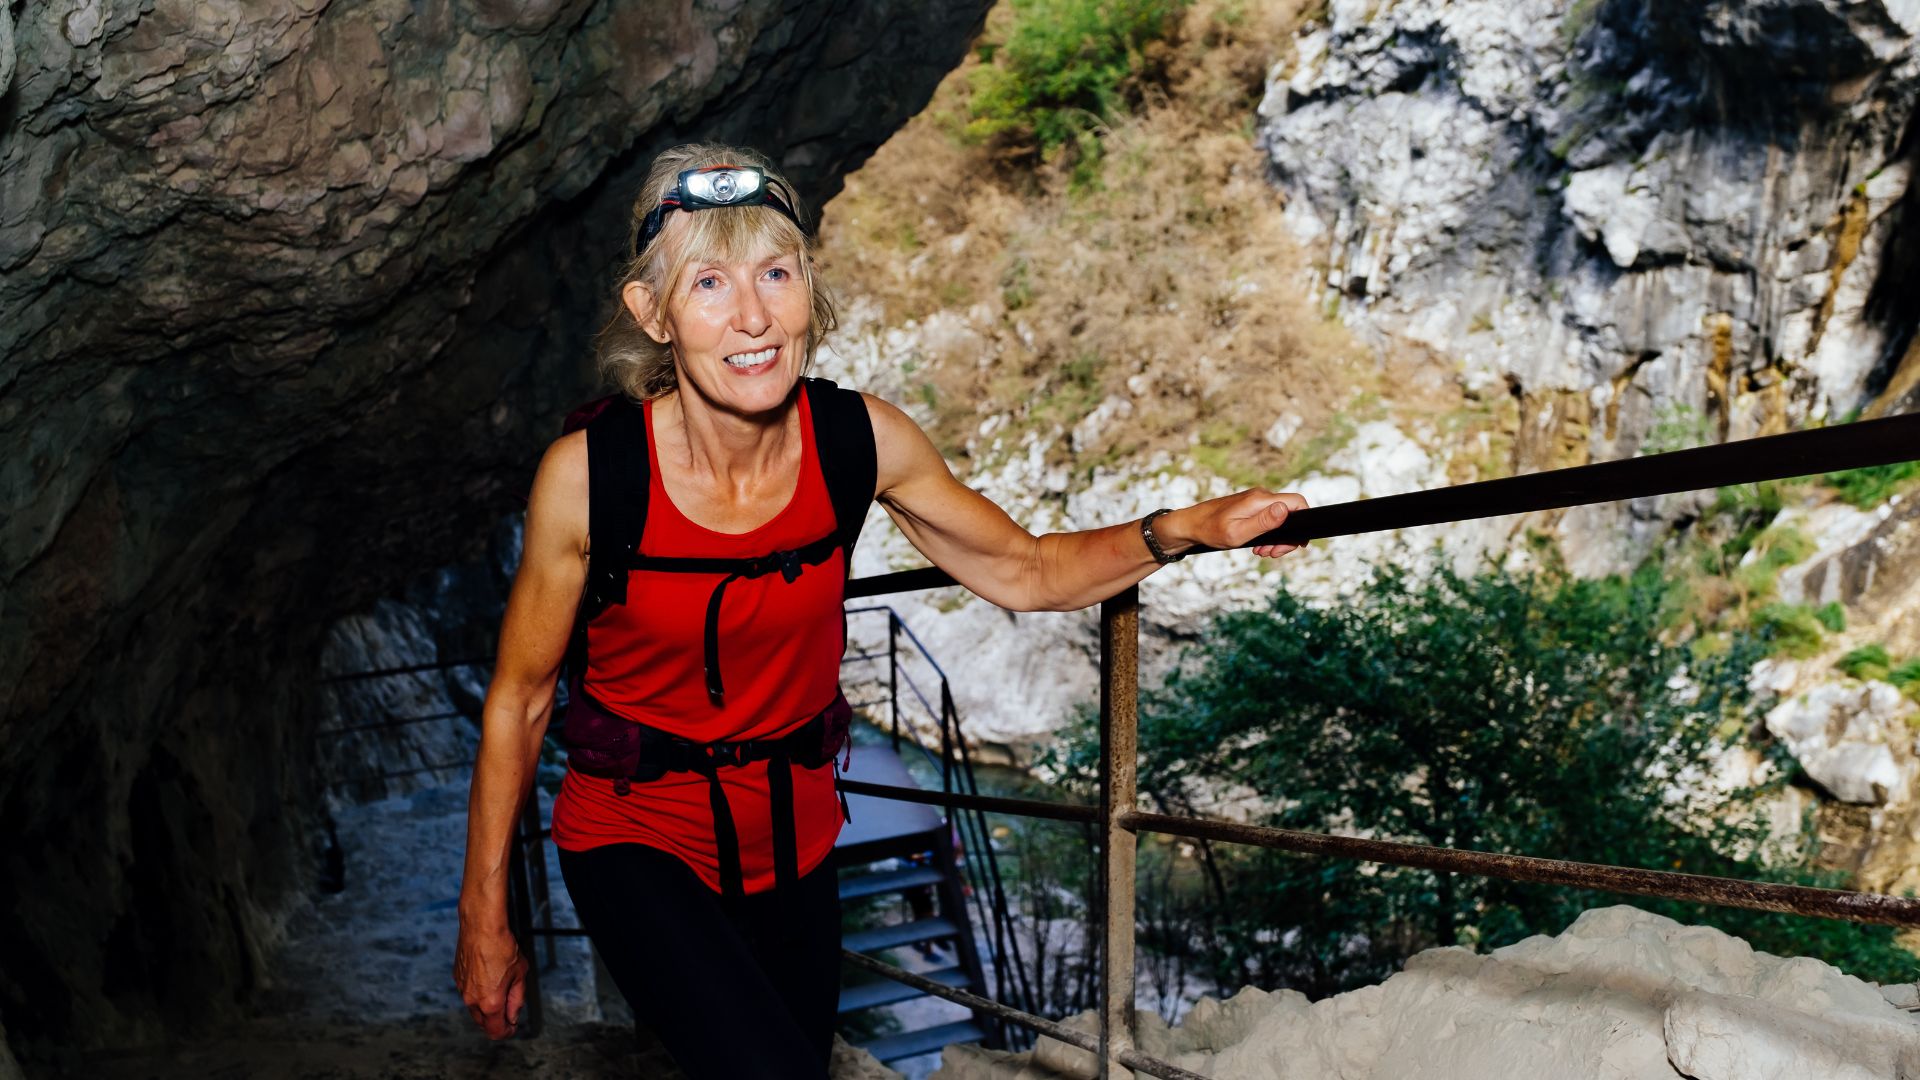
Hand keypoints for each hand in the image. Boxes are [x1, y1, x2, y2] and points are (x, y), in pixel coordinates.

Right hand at [454, 917, 528, 1039]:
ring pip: (474, 1009)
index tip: (513, 1026)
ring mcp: (462, 989)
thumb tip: (513, 1015)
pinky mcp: (457, 978)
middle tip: (510, 1008)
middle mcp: (472, 1000)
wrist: (481, 926)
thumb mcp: (520, 975)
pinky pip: (468, 993)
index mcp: (490, 1003)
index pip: (495, 1031)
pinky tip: (488, 977)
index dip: (507, 1031)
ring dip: (487, 1007)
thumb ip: (517, 999)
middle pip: (484, 1023)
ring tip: (500, 987)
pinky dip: (478, 993)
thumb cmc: (502, 946)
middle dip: (497, 1020)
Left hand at [1163, 489, 1308, 558]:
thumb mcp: (1238, 533)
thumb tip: (1285, 509)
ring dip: (1276, 538)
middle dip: (1287, 537)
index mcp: (1260, 500)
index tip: (1297, 544)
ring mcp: (1256, 500)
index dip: (1305, 522)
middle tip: (1273, 554)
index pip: (1297, 502)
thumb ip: (1263, 522)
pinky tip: (1257, 546)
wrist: (1190, 525)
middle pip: (1291, 512)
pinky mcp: (1250, 506)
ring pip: (1280, 518)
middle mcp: (1261, 496)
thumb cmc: (1211, 530)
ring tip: (1263, 553)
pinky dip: (1267, 534)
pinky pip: (1268, 519)